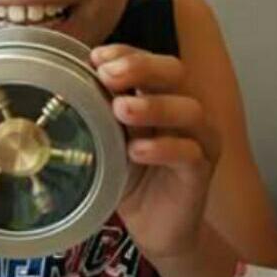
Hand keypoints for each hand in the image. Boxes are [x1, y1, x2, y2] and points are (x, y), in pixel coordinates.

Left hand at [91, 45, 220, 257]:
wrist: (151, 224)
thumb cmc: (129, 171)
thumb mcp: (109, 134)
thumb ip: (102, 106)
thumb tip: (74, 76)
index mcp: (160, 93)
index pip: (149, 59)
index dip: (126, 53)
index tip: (97, 57)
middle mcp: (183, 108)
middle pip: (175, 73)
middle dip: (141, 68)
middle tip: (108, 75)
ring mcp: (198, 138)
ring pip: (189, 109)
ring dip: (153, 105)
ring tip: (121, 110)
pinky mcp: (201, 171)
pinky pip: (190, 152)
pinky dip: (163, 148)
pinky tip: (136, 151)